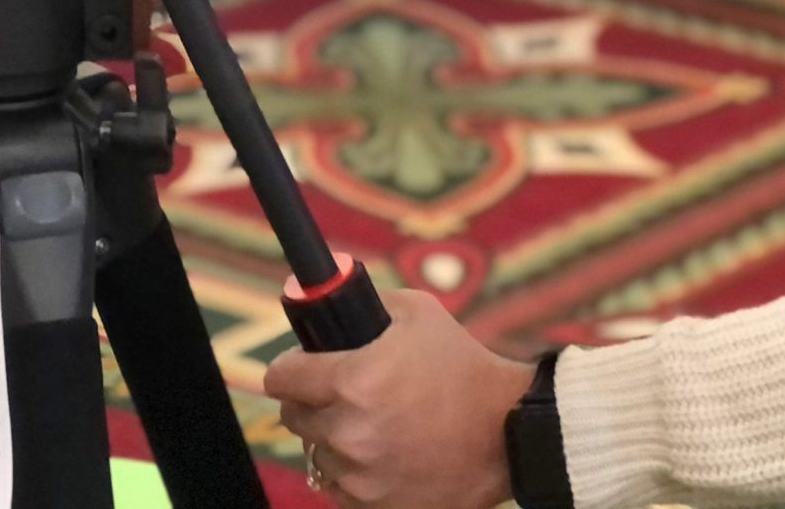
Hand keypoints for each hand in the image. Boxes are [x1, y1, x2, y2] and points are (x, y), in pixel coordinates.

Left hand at [264, 290, 534, 508]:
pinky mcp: (372, 505)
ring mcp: (359, 474)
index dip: (288, 367)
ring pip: (315, 451)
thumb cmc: (462, 366)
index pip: (280, 378)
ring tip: (370, 423)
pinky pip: (337, 485)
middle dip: (310, 400)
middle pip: (293, 416)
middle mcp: (347, 430)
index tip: (298, 367)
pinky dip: (350, 470)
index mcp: (352, 380)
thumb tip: (323, 296)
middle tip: (339, 392)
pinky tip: (380, 452)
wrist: (505, 431)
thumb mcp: (417, 314)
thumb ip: (368, 303)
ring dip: (331, 437)